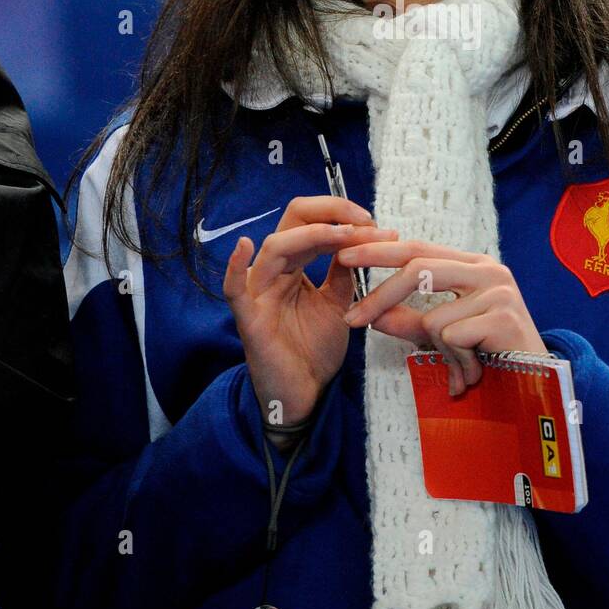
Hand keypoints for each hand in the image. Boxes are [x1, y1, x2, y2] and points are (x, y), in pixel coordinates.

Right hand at [223, 196, 397, 426]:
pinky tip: (245, 245)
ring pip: (276, 247)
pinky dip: (235, 266)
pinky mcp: (249, 319)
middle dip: (331, 214)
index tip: (374, 223)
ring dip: (313, 235)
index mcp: (293, 266)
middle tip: (366, 221)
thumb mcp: (338, 302)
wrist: (306, 394)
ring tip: (346, 235)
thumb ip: (342, 272)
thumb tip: (359, 239)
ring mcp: (259, 293)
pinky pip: (234, 290)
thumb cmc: (315, 349)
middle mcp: (274, 272)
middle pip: (293, 222)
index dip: (341, 215)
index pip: (310, 222)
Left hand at [335, 238, 548, 395]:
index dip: (379, 250)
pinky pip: (453, 338)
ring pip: (434, 317)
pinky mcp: (505, 317)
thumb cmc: (489, 355)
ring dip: (438, 351)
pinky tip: (478, 370)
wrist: (539, 385)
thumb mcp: (443, 334)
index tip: (343, 257)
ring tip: (462, 369)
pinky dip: (457, 361)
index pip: (417, 248)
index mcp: (472, 264)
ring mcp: (499, 291)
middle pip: (418, 270)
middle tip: (352, 319)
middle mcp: (488, 269)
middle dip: (380, 295)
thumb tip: (371, 314)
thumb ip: (410, 320)